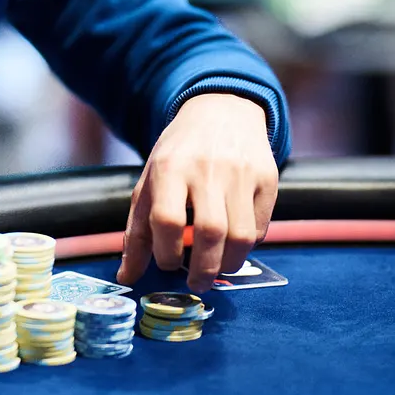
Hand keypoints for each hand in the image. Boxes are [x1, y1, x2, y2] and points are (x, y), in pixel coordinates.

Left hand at [118, 94, 278, 292]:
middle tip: (197, 283)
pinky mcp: (268, 178)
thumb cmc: (179, 154)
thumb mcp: (150, 182)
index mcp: (170, 167)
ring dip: (229, 264)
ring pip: (241, 236)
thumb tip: (126, 277)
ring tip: (217, 267)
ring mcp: (241, 172)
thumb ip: (137, 232)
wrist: (222, 111)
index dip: (166, 253)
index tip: (168, 263)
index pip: (167, 220)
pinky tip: (233, 241)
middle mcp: (207, 168)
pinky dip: (248, 245)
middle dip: (203, 270)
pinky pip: (261, 227)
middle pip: (210, 233)